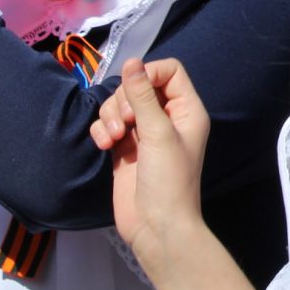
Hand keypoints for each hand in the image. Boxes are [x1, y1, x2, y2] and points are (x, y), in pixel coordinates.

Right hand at [89, 58, 212, 276]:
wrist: (156, 226)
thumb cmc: (168, 180)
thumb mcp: (157, 133)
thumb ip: (143, 96)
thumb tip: (131, 62)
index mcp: (187, 110)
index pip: (169, 70)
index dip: (149, 73)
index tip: (135, 89)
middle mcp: (167, 118)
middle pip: (138, 85)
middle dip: (124, 99)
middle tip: (125, 123)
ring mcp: (144, 133)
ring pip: (119, 104)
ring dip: (110, 115)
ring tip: (114, 138)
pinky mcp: (123, 148)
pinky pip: (107, 124)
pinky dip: (102, 130)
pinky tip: (105, 145)